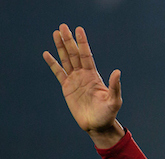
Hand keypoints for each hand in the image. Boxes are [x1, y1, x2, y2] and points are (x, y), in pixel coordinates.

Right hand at [43, 24, 124, 148]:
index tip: (79, 29)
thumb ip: (114, 86)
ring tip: (56, 33)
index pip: (87, 55)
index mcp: (94, 75)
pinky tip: (47, 54)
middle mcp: (83, 75)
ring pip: (66, 60)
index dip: (83, 43)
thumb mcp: (114, 100)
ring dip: (61, 47)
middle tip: (63, 26)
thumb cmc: (108, 114)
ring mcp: (74, 80)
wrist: (97, 126)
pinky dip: (53, 64)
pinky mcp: (67, 88)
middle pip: (74, 54)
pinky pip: (58, 73)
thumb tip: (117, 71)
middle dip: (69, 41)